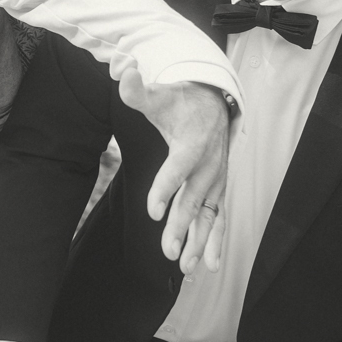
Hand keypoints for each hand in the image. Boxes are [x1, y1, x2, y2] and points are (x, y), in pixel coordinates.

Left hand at [123, 70, 233, 271]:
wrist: (213, 103)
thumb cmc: (179, 102)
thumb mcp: (158, 94)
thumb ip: (137, 90)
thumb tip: (123, 72)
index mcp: (193, 144)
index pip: (178, 169)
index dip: (166, 188)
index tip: (153, 211)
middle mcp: (209, 166)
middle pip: (193, 199)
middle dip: (182, 226)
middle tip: (168, 251)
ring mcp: (216, 181)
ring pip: (209, 216)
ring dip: (201, 243)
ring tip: (188, 269)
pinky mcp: (217, 191)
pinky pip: (218, 219)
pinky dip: (215, 243)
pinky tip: (208, 267)